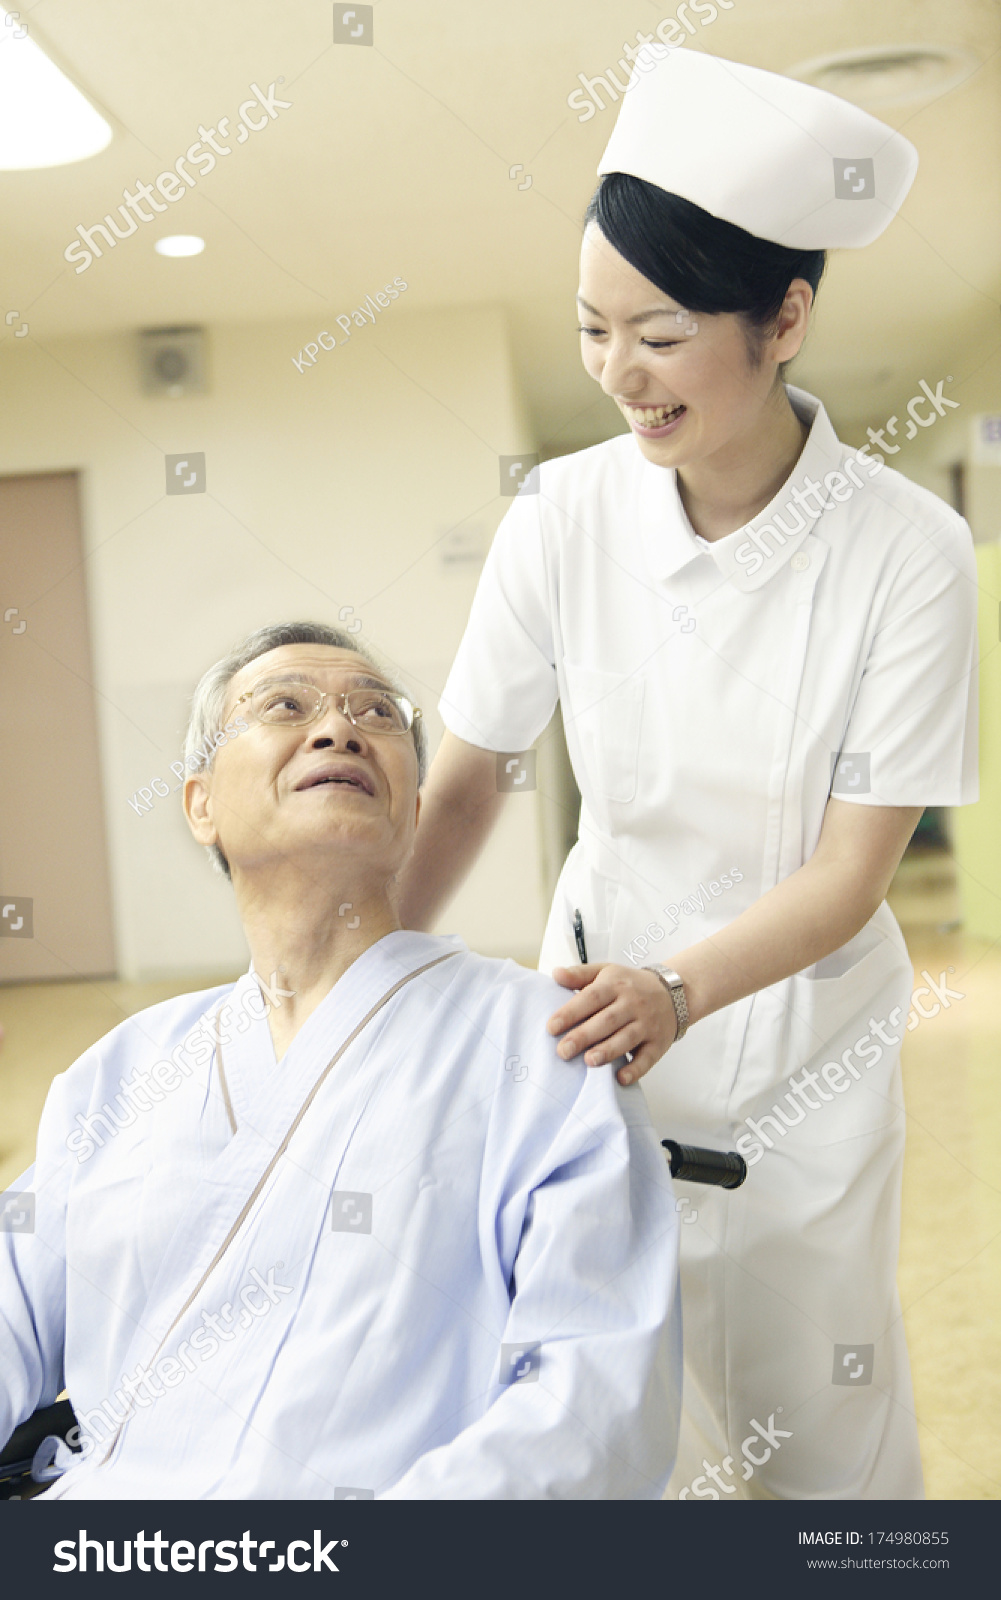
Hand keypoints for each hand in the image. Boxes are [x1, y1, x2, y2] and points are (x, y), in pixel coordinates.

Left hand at [546, 963, 678, 1084]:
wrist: (674, 992)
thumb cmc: (630, 985)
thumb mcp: (605, 972)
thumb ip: (579, 975)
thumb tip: (556, 974)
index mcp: (615, 985)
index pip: (591, 997)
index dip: (571, 1012)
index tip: (551, 1027)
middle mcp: (632, 1004)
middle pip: (607, 1020)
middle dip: (584, 1036)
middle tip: (563, 1051)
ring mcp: (647, 1024)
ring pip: (627, 1038)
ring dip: (608, 1051)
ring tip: (589, 1061)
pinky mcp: (658, 1043)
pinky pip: (648, 1057)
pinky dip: (636, 1069)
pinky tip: (621, 1077)